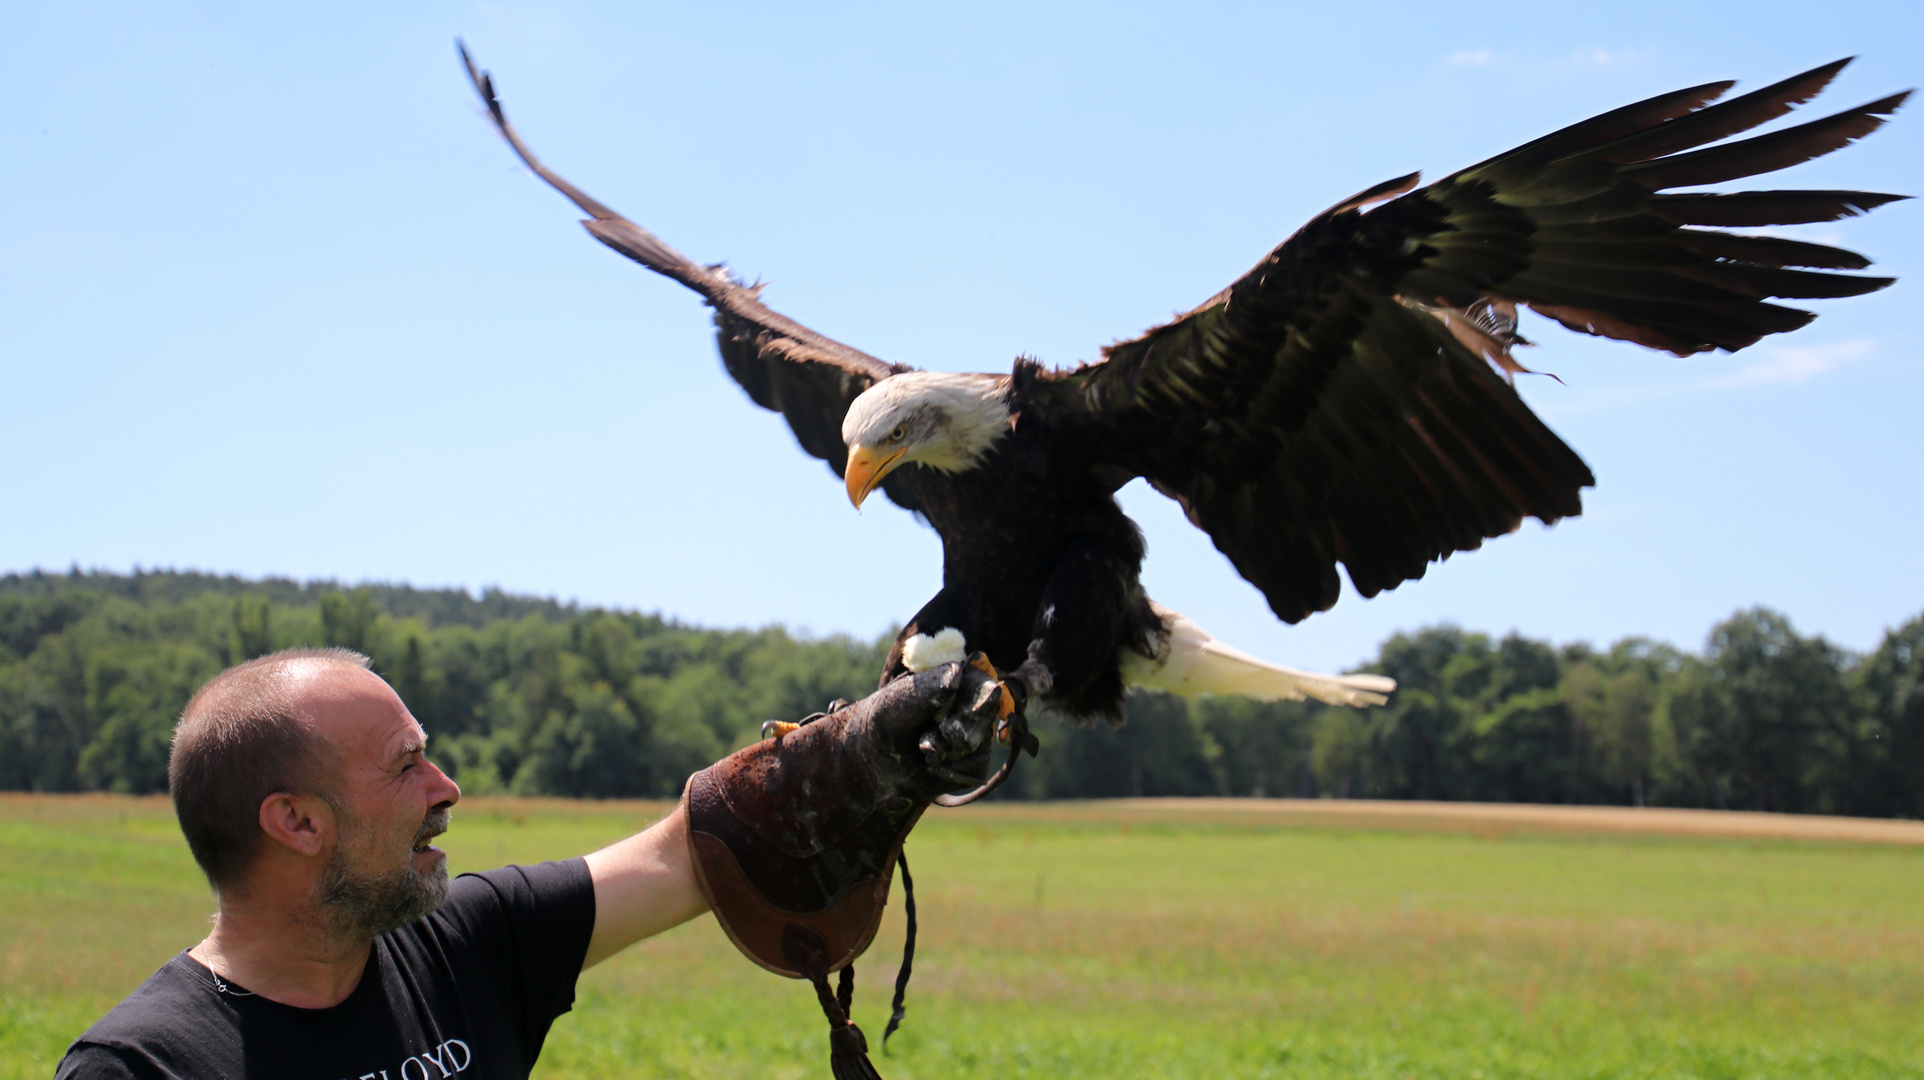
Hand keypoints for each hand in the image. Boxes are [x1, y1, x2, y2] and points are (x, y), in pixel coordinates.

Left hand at [856, 658, 1004, 793]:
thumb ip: (931, 686)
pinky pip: (977, 767)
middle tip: (937, 732)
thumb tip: (957, 673)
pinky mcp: (972, 763)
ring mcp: (974, 735)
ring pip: (982, 743)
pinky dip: (954, 770)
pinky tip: (932, 765)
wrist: (875, 760)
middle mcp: (970, 707)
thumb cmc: (887, 720)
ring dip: (951, 749)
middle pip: (986, 715)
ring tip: (925, 747)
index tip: (975, 709)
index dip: (984, 696)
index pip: (983, 684)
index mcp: (956, 682)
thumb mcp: (904, 698)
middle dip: (959, 728)